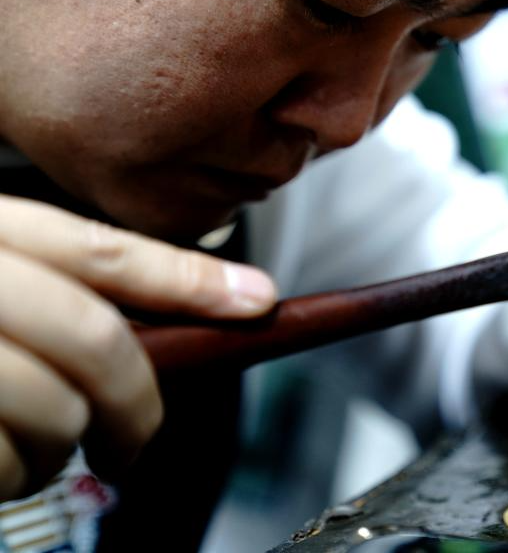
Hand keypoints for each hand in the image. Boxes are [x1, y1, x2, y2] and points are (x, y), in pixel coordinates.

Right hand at [0, 194, 276, 500]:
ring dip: (65, 449)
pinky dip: (11, 476)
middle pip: (98, 341)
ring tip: (40, 450)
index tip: (259, 302)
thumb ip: (50, 290)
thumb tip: (169, 323)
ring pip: (53, 414)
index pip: (104, 255)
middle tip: (139, 440)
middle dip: (139, 403)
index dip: (190, 280)